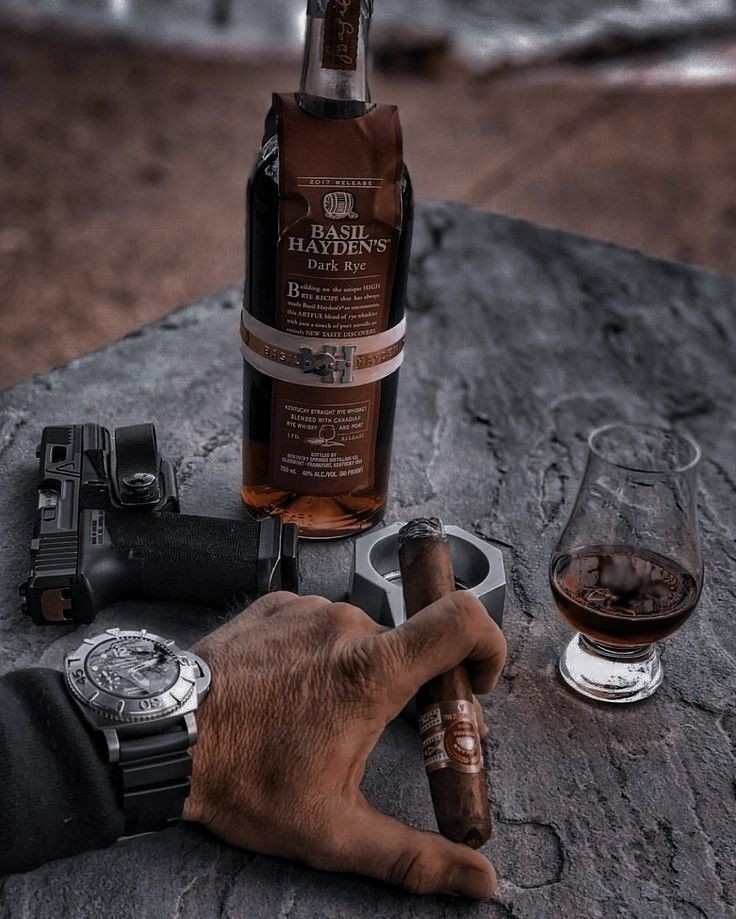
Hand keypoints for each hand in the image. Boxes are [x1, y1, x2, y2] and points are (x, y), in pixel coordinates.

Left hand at [184, 591, 506, 899]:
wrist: (165, 736)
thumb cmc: (246, 780)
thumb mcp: (334, 832)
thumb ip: (415, 857)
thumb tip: (480, 880)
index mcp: (373, 671)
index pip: (461, 619)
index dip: (487, 645)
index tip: (474, 686)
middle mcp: (347, 625)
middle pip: (411, 646)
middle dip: (412, 688)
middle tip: (378, 733)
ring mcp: (310, 609)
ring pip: (364, 637)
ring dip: (362, 672)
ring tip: (321, 718)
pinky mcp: (279, 604)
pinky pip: (323, 623)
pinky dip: (323, 653)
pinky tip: (293, 691)